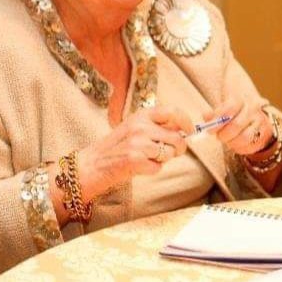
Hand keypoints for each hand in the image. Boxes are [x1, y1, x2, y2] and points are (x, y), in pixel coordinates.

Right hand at [77, 105, 192, 200]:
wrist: (92, 165)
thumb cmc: (116, 148)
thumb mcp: (134, 128)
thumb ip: (156, 126)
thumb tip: (183, 128)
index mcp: (141, 115)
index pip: (173, 111)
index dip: (186, 121)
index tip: (190, 131)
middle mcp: (140, 126)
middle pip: (177, 137)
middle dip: (179, 148)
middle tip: (172, 153)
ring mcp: (137, 143)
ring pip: (170, 153)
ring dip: (164, 159)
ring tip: (147, 159)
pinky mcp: (135, 160)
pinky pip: (158, 167)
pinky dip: (152, 170)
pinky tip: (139, 167)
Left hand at [203, 97, 273, 155]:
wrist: (254, 114)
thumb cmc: (235, 112)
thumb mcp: (224, 107)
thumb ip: (214, 113)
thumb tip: (207, 118)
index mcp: (241, 99)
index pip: (229, 108)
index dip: (217, 121)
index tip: (209, 129)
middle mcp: (253, 110)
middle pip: (236, 125)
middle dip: (223, 135)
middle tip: (219, 136)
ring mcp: (261, 122)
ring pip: (244, 138)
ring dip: (231, 142)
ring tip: (227, 140)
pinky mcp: (265, 134)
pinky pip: (251, 146)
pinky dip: (239, 148)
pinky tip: (235, 144)